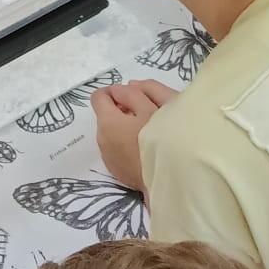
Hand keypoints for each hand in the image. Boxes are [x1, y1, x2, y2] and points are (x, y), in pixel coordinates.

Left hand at [91, 79, 175, 193]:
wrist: (170, 178)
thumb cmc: (161, 138)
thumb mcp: (151, 107)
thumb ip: (132, 93)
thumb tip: (118, 90)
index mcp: (107, 122)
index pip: (98, 97)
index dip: (114, 92)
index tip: (132, 95)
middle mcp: (102, 140)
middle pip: (106, 116)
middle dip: (121, 111)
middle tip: (146, 113)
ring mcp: (109, 158)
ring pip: (112, 134)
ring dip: (124, 129)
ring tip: (148, 132)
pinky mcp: (118, 172)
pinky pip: (117, 151)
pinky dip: (126, 145)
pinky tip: (145, 149)